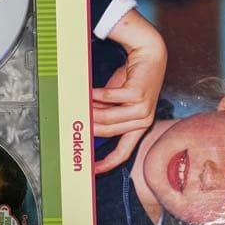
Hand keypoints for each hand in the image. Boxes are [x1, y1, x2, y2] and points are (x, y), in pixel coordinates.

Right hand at [92, 9, 166, 172]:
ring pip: (107, 118)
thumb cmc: (132, 78)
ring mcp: (143, 109)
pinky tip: (90, 91)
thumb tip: (88, 124)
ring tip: (81, 103)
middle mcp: (143, 121)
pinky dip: (96, 95)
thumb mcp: (118, 102)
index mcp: (140, 127)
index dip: (108, 163)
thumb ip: (107, 114)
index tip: (93, 169)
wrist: (150, 54)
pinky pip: (109, 99)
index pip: (124, 152)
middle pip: (108, 132)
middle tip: (75, 119)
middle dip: (90, 126)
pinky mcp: (138, 95)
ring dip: (91, 110)